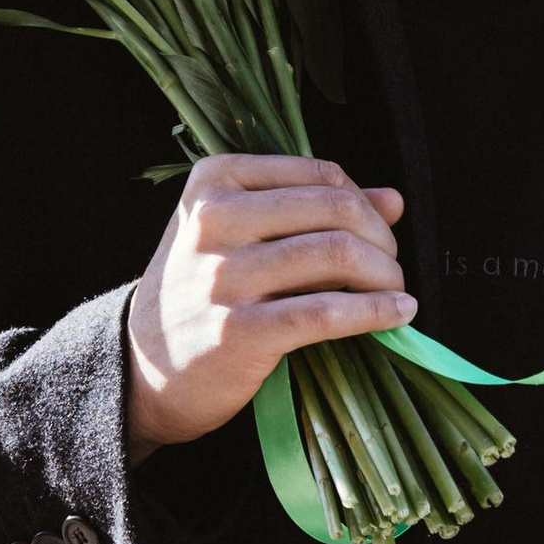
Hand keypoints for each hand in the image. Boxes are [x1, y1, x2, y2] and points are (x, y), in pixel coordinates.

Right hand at [126, 155, 411, 462]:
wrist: (144, 368)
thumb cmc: (202, 293)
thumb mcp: (241, 235)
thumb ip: (312, 210)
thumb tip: (394, 199)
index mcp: (214, 180)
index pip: (319, 175)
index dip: (364, 203)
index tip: (378, 233)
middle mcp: (214, 219)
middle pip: (334, 209)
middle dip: (382, 238)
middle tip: (392, 266)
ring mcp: (223, 275)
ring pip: (337, 254)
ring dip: (386, 274)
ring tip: (397, 291)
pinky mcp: (238, 330)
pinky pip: (327, 312)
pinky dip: (376, 311)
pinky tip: (399, 315)